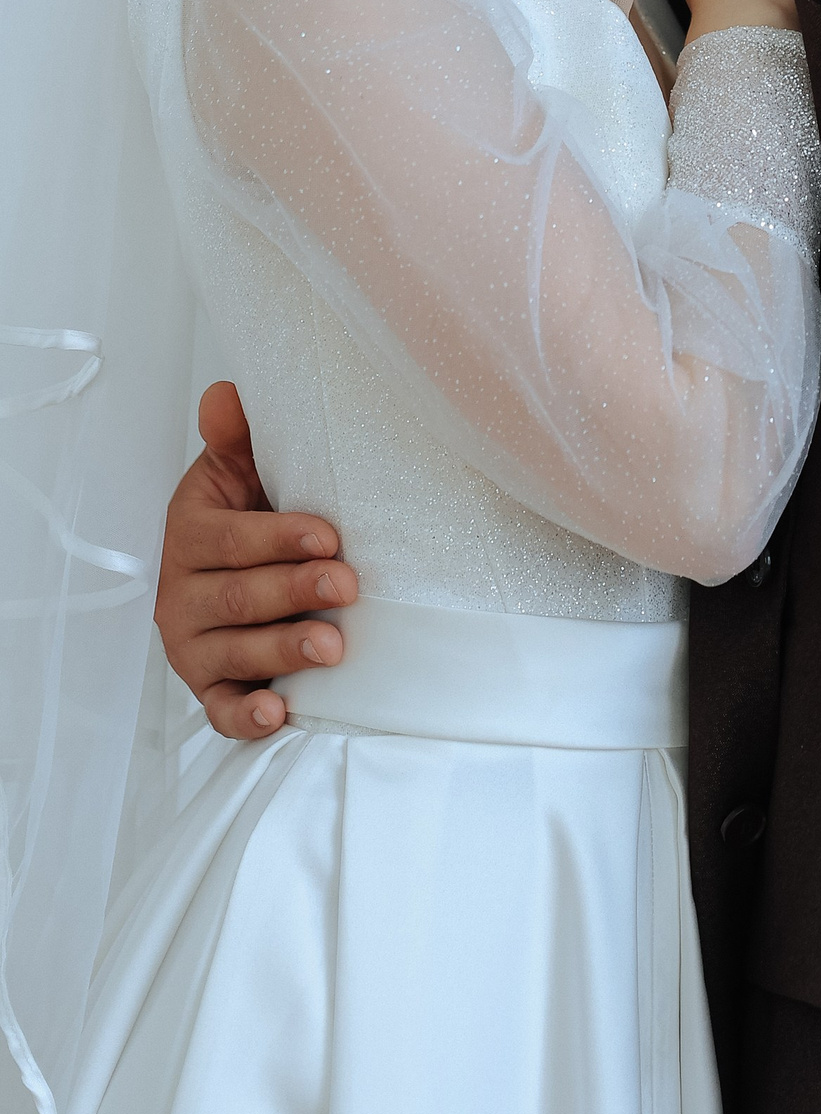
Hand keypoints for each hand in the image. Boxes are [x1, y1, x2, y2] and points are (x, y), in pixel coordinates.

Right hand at [154, 380, 359, 738]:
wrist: (243, 565)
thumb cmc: (252, 513)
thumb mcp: (241, 469)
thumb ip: (235, 436)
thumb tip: (224, 395)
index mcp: (189, 533)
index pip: (230, 539)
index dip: (278, 538)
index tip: (329, 535)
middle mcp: (181, 593)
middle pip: (236, 598)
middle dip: (294, 592)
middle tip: (347, 586)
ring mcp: (193, 645)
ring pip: (234, 654)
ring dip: (283, 653)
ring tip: (332, 648)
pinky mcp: (209, 687)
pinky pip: (220, 710)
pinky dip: (246, 718)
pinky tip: (279, 716)